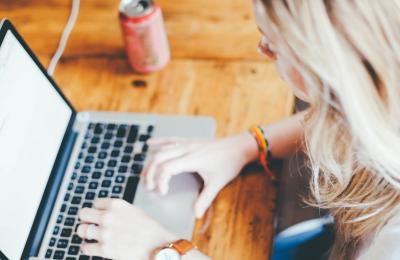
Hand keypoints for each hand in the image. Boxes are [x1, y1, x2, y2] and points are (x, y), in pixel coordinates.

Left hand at [77, 198, 176, 259]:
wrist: (157, 245)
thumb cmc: (148, 229)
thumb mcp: (132, 211)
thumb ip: (116, 211)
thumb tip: (102, 213)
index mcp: (116, 205)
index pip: (95, 203)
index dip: (98, 210)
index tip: (101, 216)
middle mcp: (108, 217)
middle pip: (83, 214)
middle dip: (87, 220)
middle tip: (91, 225)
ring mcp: (105, 233)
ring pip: (82, 230)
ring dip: (87, 234)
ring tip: (93, 237)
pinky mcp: (104, 249)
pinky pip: (85, 247)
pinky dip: (88, 248)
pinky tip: (96, 247)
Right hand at [143, 132, 257, 217]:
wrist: (239, 146)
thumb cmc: (229, 163)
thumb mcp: (218, 183)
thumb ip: (206, 199)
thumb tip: (196, 214)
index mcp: (192, 159)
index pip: (167, 168)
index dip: (161, 181)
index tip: (162, 193)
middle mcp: (187, 149)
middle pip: (160, 158)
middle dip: (151, 173)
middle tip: (150, 187)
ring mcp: (187, 143)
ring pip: (163, 149)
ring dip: (152, 161)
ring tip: (145, 174)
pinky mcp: (190, 140)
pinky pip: (170, 139)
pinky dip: (159, 142)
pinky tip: (150, 144)